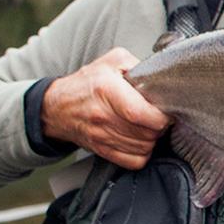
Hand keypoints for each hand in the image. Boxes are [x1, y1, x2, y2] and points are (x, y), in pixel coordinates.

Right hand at [40, 48, 170, 169]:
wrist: (58, 107)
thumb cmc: (88, 82)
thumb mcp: (112, 61)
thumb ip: (137, 65)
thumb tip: (159, 79)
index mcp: (107, 89)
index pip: (139, 113)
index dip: (160, 116)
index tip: (165, 110)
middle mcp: (102, 115)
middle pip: (146, 133)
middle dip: (160, 126)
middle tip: (159, 117)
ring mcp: (101, 136)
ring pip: (143, 148)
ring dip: (152, 139)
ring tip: (149, 126)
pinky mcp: (102, 150)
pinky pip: (134, 162)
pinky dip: (143, 153)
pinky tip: (141, 139)